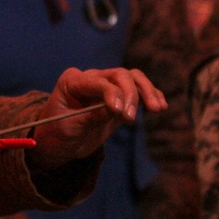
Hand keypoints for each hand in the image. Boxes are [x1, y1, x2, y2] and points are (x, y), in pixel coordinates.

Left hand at [30, 67, 166, 169]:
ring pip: (132, 78)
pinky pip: (139, 91)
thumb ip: (90, 117)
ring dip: (147, 91)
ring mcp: (107, 86)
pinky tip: (160, 106)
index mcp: (72, 81)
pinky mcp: (120, 98)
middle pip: (119, 75)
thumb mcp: (68, 127)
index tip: (119, 113)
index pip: (98, 82)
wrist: (58, 142)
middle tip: (130, 119)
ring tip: (157, 109)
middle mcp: (91, 78)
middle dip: (130, 94)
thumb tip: (116, 110)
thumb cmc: (57, 132)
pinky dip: (151, 95)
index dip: (112, 94)